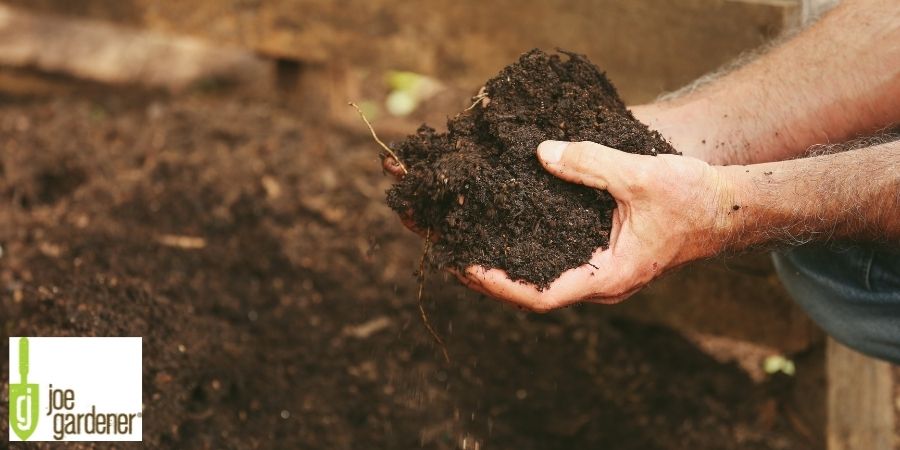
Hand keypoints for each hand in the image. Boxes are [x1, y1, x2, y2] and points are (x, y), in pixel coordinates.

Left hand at [458, 140, 732, 311]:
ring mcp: (599, 269)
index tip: (463, 267)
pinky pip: (554, 257)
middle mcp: (599, 280)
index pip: (541, 296)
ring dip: (503, 262)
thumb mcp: (642, 175)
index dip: (498, 284)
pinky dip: (525, 246)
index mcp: (609, 276)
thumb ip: (592, 163)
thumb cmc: (695, 198)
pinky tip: (505, 225)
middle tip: (448, 251)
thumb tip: (542, 153)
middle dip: (489, 275)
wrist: (729, 207)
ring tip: (464, 242)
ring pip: (541, 275)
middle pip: (532, 290)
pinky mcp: (601, 252)